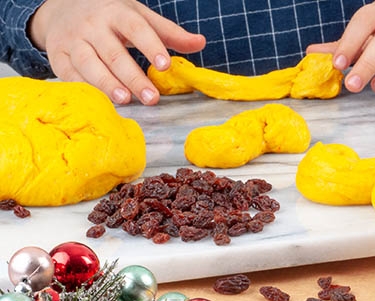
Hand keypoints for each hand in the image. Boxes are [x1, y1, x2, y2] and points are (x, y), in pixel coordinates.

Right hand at [29, 0, 205, 104]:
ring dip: (107, 84)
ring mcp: (73, 40)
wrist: (63, 8)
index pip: (137, 29)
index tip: (165, 65)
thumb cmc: (111, 16)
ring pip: (89, 64)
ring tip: (126, 100)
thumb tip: (200, 43)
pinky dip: (85, 88)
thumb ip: (170, 33)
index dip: (151, 47)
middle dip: (133, 77)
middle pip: (114, 53)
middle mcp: (93, 26)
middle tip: (152, 98)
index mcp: (117, 13)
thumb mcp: (139, 16)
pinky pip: (70, 74)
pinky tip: (102, 101)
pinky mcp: (58, 56)